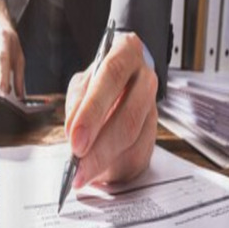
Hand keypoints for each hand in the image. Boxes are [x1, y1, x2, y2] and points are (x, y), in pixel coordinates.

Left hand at [64, 32, 157, 188]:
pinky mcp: (154, 133)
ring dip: (105, 162)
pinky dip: (114, 168)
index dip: (93, 111)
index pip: (112, 77)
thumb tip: (74, 131)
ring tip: (82, 174)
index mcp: (127, 53)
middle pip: (128, 117)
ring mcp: (154, 108)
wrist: (124, 84)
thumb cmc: (100, 82)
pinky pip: (138, 156)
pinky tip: (97, 173)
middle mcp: (146, 79)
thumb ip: (78, 102)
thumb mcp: (82, 82)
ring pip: (134, 141)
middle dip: (99, 147)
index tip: (76, 139)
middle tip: (78, 166)